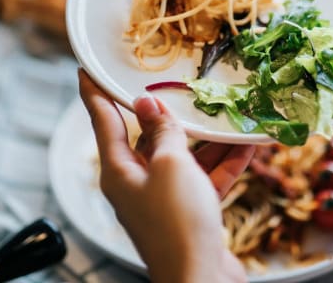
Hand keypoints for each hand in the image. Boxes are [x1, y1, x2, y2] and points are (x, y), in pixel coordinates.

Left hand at [78, 69, 251, 282]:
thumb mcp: (170, 165)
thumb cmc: (178, 222)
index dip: (94, 93)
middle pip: (148, 138)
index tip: (85, 71)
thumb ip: (163, 132)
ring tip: (227, 115)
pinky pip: (203, 178)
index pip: (102, 121)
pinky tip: (247, 145)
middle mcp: (136, 183)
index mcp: (118, 171)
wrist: (203, 282)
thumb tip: (147, 105)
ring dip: (207, 140)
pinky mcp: (188, 211)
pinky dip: (222, 163)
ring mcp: (163, 198)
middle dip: (167, 115)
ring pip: (182, 157)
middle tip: (174, 86)